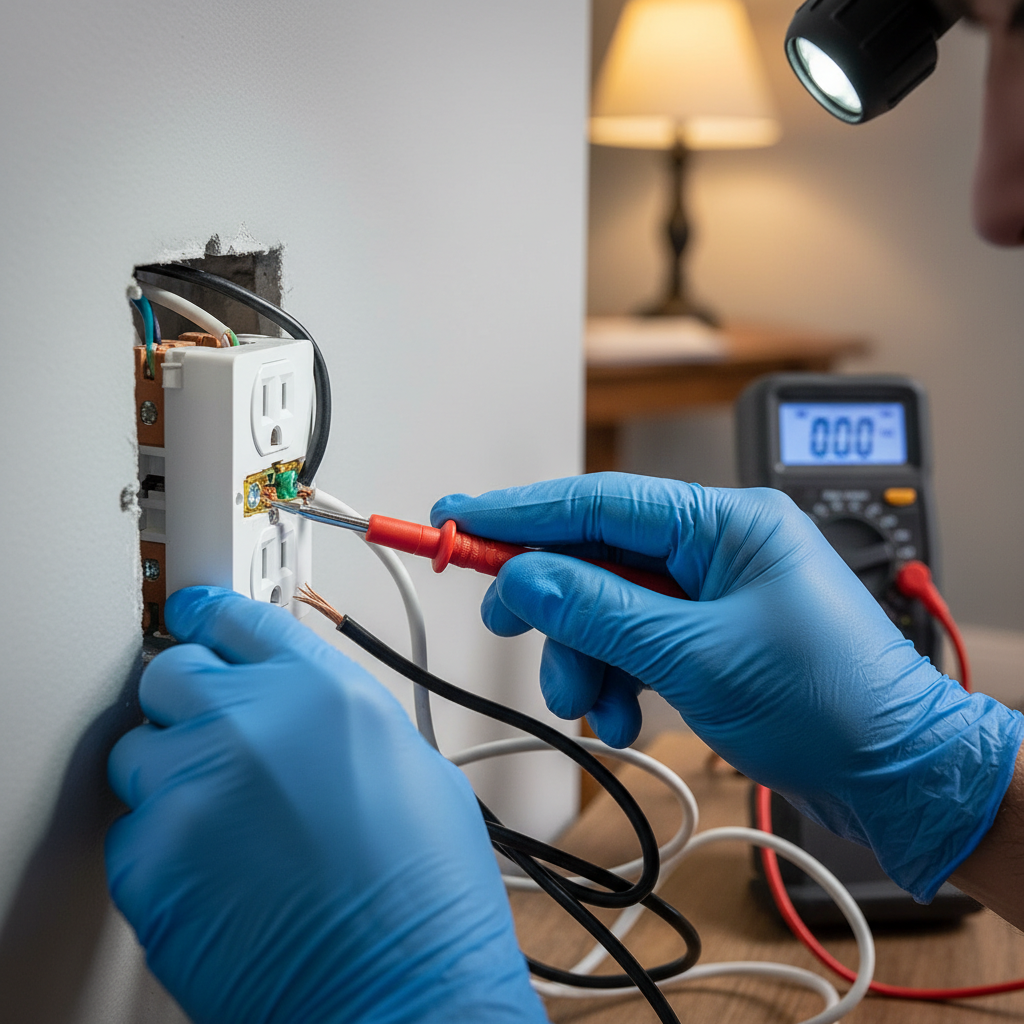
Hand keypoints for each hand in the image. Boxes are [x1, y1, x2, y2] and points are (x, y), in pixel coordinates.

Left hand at [106, 587, 546, 1023]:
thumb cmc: (425, 887)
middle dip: (188, 702)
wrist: (402, 985)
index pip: (236, 618)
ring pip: (139, 753)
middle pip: (171, 673)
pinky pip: (132, 832)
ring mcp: (192, 788)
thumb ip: (334, 715)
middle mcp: (248, 722)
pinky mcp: (151, 861)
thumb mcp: (408, 760)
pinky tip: (219, 875)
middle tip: (215, 738)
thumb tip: (298, 708)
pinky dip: (164, 849)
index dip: (209, 615)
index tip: (193, 614)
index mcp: (319, 689)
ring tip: (228, 824)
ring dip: (173, 778)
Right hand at [432, 473, 1023, 900]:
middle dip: (553, 604)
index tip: (457, 514)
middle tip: (508, 626)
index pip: (598, 501)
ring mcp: (710, 593)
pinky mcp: (706, 636)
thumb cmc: (831, 704)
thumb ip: (599, 611)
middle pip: (595, 555)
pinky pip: (633, 641)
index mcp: (724, 524)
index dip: (519, 510)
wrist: (895, 775)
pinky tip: (623, 713)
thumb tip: (524, 575)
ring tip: (594, 705)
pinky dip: (615, 677)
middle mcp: (714, 549)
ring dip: (585, 658)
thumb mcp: (697, 655)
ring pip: (607, 607)